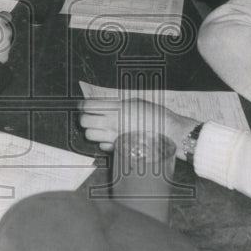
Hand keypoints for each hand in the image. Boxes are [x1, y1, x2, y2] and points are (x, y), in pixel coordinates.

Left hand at [79, 98, 195, 153]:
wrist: (168, 132)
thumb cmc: (154, 115)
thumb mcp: (134, 102)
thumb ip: (116, 104)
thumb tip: (102, 105)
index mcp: (116, 108)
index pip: (88, 106)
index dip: (83, 105)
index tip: (83, 106)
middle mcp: (112, 123)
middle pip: (84, 121)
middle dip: (84, 118)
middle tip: (89, 116)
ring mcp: (114, 137)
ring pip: (89, 135)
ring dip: (91, 131)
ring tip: (99, 128)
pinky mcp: (118, 148)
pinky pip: (101, 146)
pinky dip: (103, 142)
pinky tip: (111, 137)